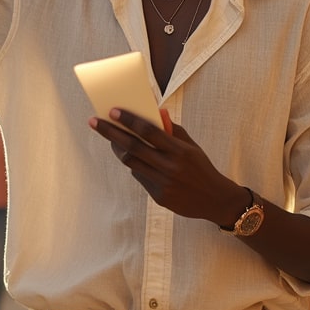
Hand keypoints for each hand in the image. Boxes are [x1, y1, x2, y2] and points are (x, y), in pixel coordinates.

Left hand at [89, 108, 243, 225]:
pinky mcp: (159, 197)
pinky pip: (139, 177)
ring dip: (119, 149)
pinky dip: (135, 166)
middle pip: (132, 146)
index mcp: (179, 151)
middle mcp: (170, 167)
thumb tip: (157, 112)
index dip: (128, 120)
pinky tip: (136, 160)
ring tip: (112, 140)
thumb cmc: (201, 167)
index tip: (112, 110)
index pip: (148, 131)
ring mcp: (163, 184)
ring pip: (131, 163)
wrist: (215, 199)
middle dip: (110, 133)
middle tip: (94, 122)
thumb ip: (173, 130)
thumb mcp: (191, 146)